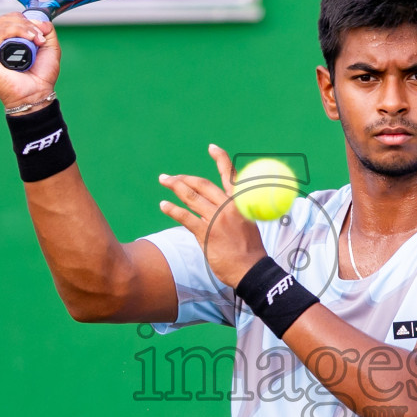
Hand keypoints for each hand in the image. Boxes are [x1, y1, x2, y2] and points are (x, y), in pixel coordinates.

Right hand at [0, 11, 60, 109]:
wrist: (37, 95)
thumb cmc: (41, 76)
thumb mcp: (50, 48)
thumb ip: (47, 30)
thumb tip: (40, 20)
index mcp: (10, 41)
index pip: (12, 20)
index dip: (27, 20)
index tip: (42, 31)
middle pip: (6, 19)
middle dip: (27, 23)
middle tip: (40, 35)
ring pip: (3, 24)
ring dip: (24, 27)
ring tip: (37, 39)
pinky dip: (16, 32)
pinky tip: (29, 40)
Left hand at [158, 144, 266, 288]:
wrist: (252, 269)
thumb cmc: (251, 250)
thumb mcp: (249, 223)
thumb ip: (236, 211)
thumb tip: (222, 205)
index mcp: (240, 202)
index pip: (230, 176)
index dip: (221, 159)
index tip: (212, 147)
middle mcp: (228, 207)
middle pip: (202, 185)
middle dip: (184, 178)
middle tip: (171, 177)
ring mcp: (216, 219)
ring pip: (191, 196)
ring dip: (174, 186)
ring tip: (164, 181)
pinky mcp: (205, 233)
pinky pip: (185, 216)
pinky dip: (172, 209)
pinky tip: (164, 205)